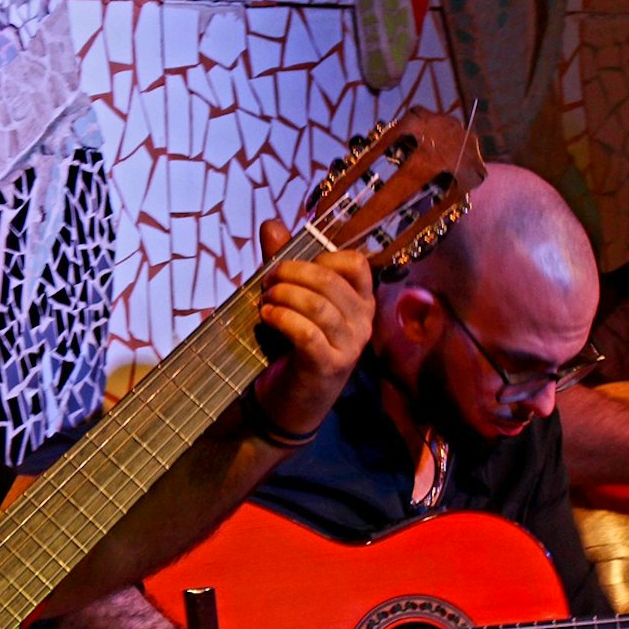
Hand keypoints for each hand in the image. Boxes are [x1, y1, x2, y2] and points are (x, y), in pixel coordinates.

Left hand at [247, 219, 374, 439]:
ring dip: (283, 296)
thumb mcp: (289, 300)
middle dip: (290, 273)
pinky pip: (307, 333)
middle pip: (330, 280)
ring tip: (265, 302)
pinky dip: (282, 319)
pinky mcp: (329, 367)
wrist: (289, 404)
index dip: (320, 257)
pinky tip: (267, 317)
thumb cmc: (292, 347)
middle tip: (267, 283)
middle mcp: (363, 322)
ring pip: (318, 305)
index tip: (291, 267)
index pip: (355, 263)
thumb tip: (271, 224)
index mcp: (360, 301)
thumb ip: (283, 263)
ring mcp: (350, 346)